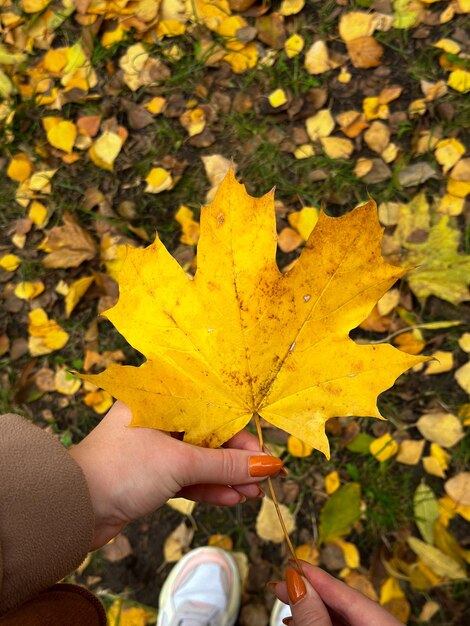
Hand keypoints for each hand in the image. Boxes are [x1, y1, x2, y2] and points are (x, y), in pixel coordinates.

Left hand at [69, 401, 281, 549]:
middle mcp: (157, 418)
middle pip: (207, 435)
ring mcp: (153, 448)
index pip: (211, 409)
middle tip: (262, 479)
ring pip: (198, 458)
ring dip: (225, 477)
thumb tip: (269, 466)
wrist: (73, 509)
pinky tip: (231, 499)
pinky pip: (185, 477)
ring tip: (253, 495)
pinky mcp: (150, 474)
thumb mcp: (180, 462)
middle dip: (236, 460)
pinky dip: (206, 488)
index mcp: (159, 398)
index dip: (240, 432)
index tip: (263, 454)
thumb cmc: (122, 469)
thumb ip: (226, 464)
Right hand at [272, 563, 403, 625]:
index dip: (319, 577)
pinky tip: (302, 622)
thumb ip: (313, 616)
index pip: (350, 594)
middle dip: (312, 593)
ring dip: (314, 610)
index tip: (292, 562)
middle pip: (348, 605)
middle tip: (280, 583)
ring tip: (287, 604)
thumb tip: (296, 581)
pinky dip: (323, 623)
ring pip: (345, 619)